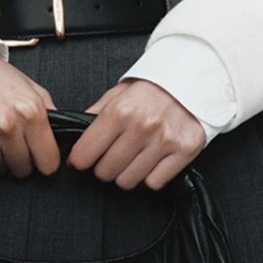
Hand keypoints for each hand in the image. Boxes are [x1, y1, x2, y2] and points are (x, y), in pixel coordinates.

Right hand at [0, 49, 59, 177]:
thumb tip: (64, 142)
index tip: (39, 156)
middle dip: (19, 159)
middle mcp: (7, 126)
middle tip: (9, 140)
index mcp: (29, 111)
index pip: (48, 163)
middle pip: (23, 170)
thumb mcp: (30, 89)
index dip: (44, 161)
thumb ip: (50, 115)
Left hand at [66, 78, 205, 189]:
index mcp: (119, 111)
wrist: (191, 80)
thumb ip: (93, 117)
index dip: (79, 160)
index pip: (85, 154)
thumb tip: (71, 142)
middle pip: (106, 172)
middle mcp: (142, 126)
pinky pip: (154, 182)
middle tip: (110, 158)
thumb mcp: (116, 95)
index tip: (81, 161)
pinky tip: (150, 162)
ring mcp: (164, 140)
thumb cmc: (150, 90)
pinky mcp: (184, 150)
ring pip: (128, 181)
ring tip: (131, 159)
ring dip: (126, 174)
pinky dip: (150, 177)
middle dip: (104, 168)